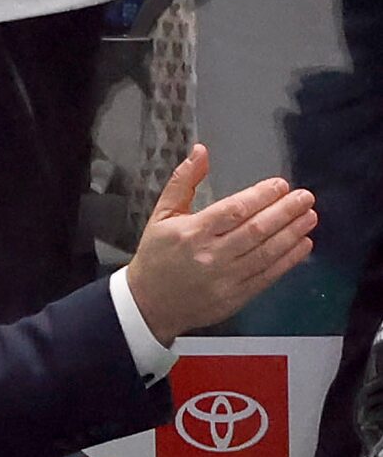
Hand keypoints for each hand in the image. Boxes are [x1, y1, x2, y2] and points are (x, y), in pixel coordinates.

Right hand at [124, 146, 315, 343]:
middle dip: (285, 211)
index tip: (280, 185)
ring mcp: (224, 279)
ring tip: (309, 216)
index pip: (234, 210)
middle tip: (305, 197)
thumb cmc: (155, 257)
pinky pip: (267, 276)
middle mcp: (210, 256)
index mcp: (191, 233)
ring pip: (266, 252)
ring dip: (292, 233)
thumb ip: (182, 182)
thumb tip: (201, 151)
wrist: (147, 305)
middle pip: (255, 230)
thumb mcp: (161, 216)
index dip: (261, 196)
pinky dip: (288, 260)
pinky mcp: (234, 297)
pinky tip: (302, 245)